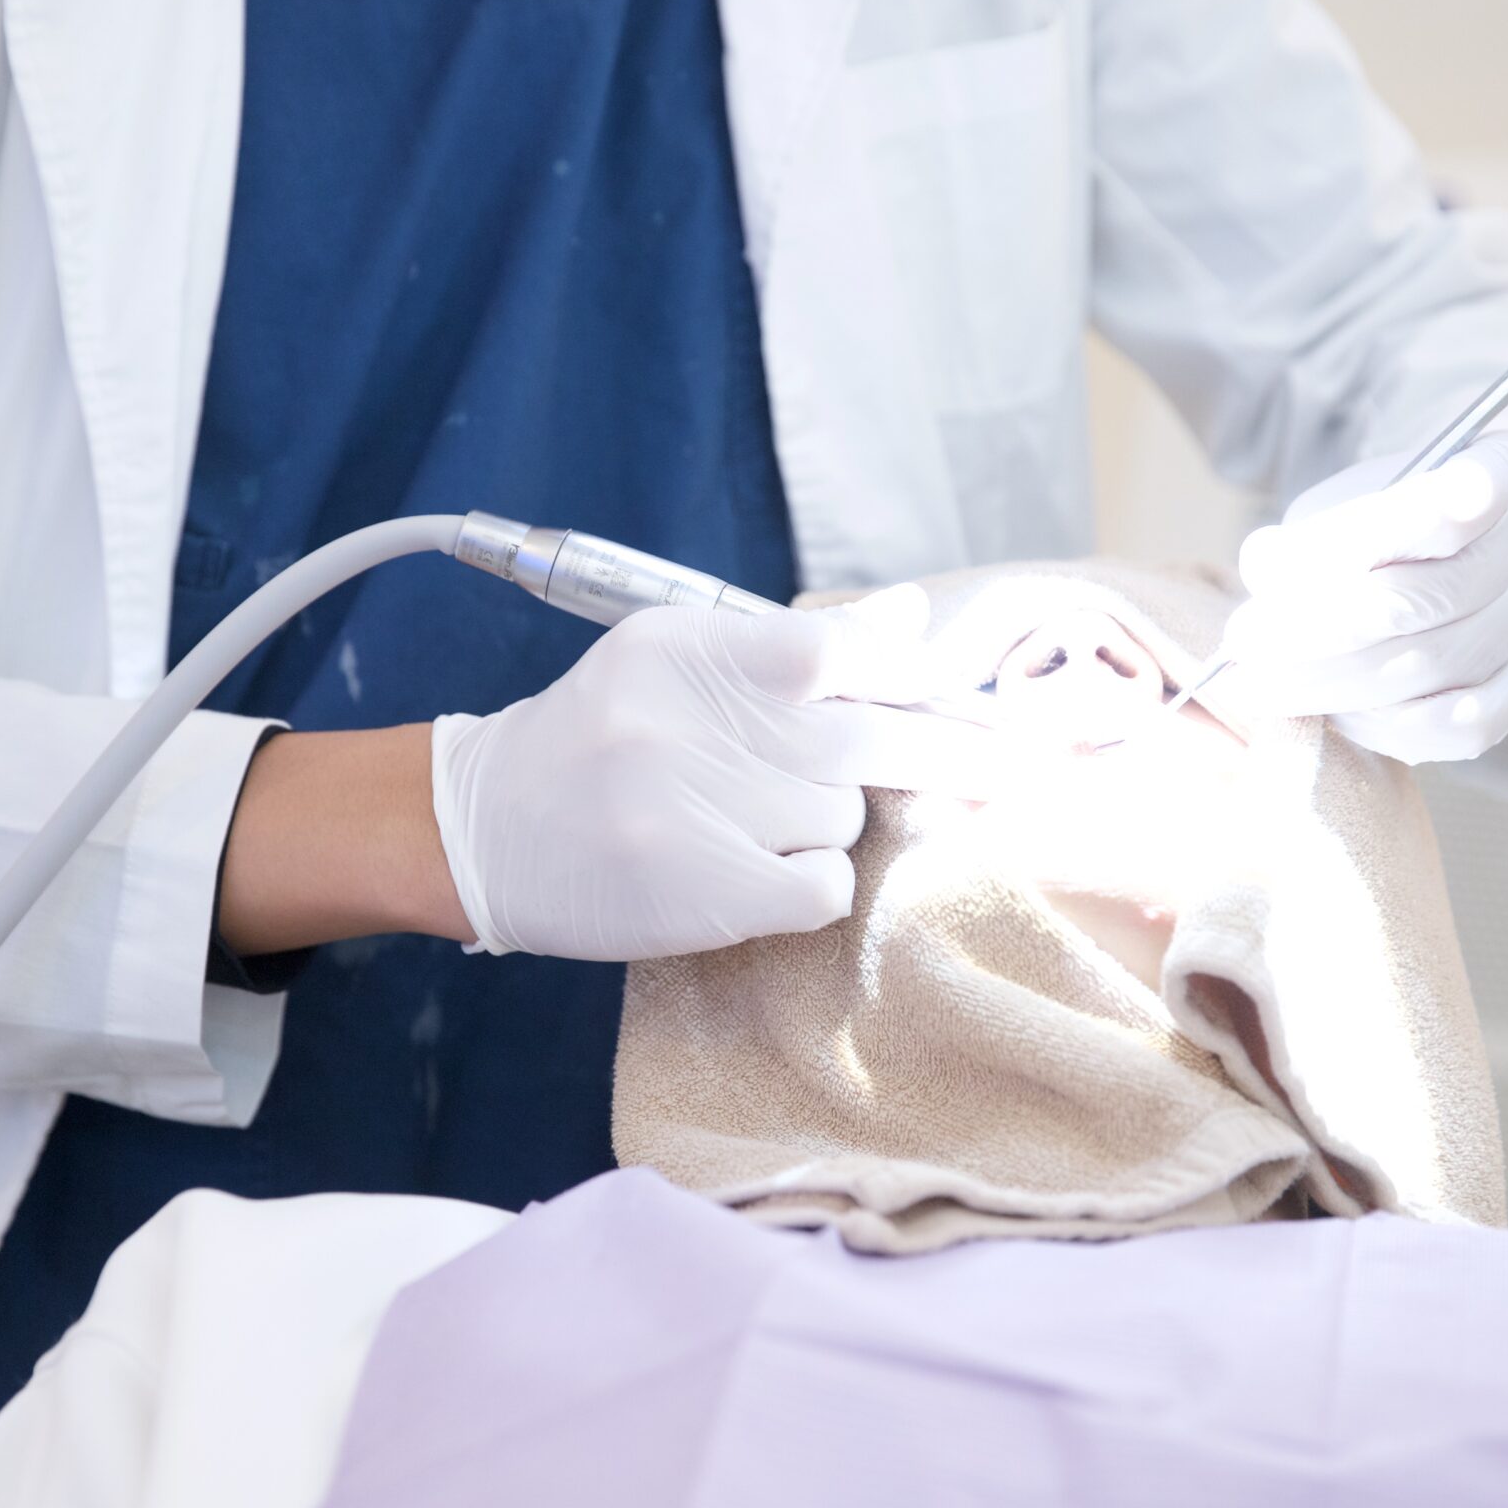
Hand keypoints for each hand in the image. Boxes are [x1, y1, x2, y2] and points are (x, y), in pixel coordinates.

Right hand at [431, 588, 1006, 960]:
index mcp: (690, 648)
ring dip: (825, 822)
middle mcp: (694, 721)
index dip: (915, 676)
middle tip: (1020, 767)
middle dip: (957, 753)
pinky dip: (815, 882)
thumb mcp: (675, 662)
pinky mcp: (708, 889)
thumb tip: (913, 618)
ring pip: (845, 814)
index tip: (961, 697)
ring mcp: (699, 808)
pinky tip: (763, 875)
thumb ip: (792, 644)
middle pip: (873, 735)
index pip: (839, 648)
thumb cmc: (599, 739)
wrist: (487, 830)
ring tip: (749, 823)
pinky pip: (826, 882)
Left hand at [1218, 430, 1507, 762]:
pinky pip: (1457, 729)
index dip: (1344, 542)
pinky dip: (1381, 726)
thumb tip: (1263, 576)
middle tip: (1239, 643)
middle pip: (1414, 605)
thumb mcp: (1368, 486)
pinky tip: (1330, 713)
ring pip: (1426, 670)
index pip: (1431, 510)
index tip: (1261, 567)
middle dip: (1307, 632)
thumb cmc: (1421, 500)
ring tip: (1260, 683)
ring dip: (1326, 686)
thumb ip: (1317, 529)